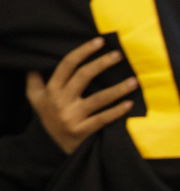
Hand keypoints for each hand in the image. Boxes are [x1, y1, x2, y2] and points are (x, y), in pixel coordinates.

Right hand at [26, 37, 137, 154]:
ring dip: (118, 89)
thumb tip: (35, 64)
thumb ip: (35, 82)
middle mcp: (60, 102)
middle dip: (102, 63)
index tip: (100, 41)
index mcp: (51, 91)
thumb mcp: (36, 100)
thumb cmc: (50, 118)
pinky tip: (130, 104)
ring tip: (134, 81)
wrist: (53, 149)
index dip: (83, 51)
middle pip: (83, 77)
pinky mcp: (81, 131)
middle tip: (119, 54)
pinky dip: (117, 111)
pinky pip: (102, 119)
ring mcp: (71, 117)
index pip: (67, 65)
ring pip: (97, 99)